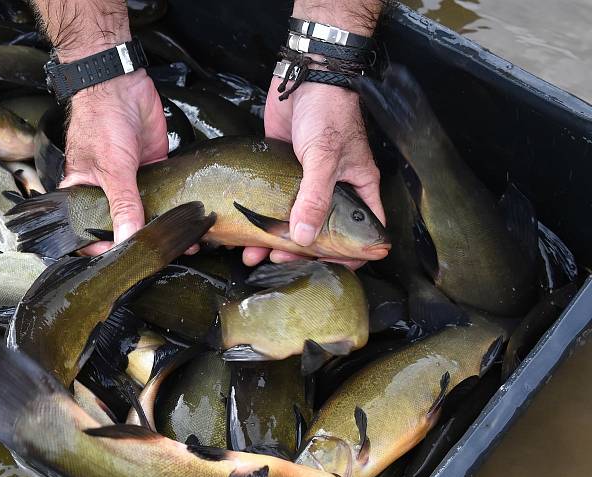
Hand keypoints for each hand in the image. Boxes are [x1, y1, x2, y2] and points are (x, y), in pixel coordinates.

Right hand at [61, 70, 167, 253]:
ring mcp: (131, 184)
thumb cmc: (100, 120)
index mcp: (82, 195)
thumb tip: (128, 240)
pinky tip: (193, 222)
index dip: (104, 250)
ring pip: (147, 214)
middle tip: (164, 258)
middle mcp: (105, 193)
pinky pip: (165, 196)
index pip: (88, 233)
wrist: (122, 83)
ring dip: (164, 229)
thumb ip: (122, 205)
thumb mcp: (111, 169)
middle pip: (122, 227)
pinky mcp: (153, 172)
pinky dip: (177, 209)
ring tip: (185, 245)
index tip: (125, 262)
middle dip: (142, 243)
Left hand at [244, 79, 384, 267]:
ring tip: (253, 255)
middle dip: (299, 253)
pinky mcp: (282, 176)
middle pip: (321, 235)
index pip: (364, 235)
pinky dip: (260, 223)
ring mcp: (306, 185)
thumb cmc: (327, 112)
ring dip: (274, 243)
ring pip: (293, 225)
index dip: (348, 256)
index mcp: (358, 190)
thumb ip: (315, 198)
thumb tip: (303, 239)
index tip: (325, 269)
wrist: (303, 76)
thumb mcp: (325, 158)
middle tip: (277, 260)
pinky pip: (272, 207)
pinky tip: (244, 236)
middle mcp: (334, 191)